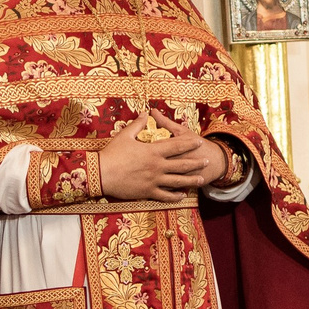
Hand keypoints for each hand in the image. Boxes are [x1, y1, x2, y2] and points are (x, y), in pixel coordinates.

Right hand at [99, 120, 219, 204]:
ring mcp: (154, 180)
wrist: (101, 174)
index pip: (176, 146)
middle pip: (181, 164)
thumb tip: (145, 113)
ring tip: (200, 179)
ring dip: (190, 180)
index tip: (199, 141)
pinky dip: (175, 196)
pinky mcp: (147, 192)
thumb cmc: (112, 153)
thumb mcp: (125, 135)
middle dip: (196, 162)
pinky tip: (182, 195)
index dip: (189, 143)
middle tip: (207, 161)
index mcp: (153, 151)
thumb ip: (137, 124)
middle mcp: (157, 166)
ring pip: (177, 181)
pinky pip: (165, 195)